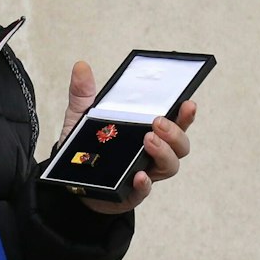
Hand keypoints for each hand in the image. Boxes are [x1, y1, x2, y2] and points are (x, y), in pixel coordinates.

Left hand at [58, 60, 195, 214]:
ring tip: (149, 141)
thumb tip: (81, 66)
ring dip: (164, 153)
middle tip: (158, 122)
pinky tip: (140, 176)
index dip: (186, 114)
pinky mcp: (131, 192)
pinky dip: (145, 183)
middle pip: (180, 145)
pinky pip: (144, 191)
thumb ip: (83, 94)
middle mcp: (153, 152)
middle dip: (175, 132)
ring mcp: (145, 172)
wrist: (71, 180)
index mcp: (147, 130)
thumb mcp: (81, 116)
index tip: (188, 102)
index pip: (176, 121)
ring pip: (170, 166)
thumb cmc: (85, 147)